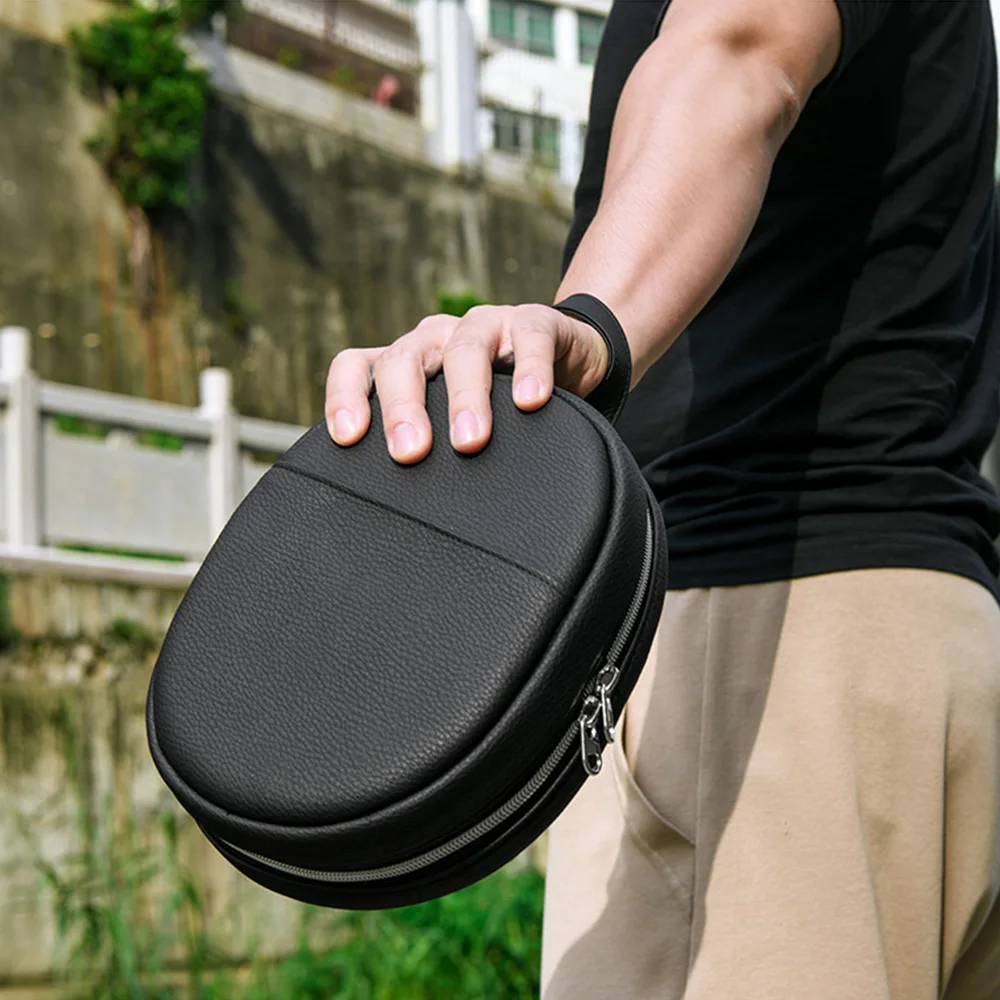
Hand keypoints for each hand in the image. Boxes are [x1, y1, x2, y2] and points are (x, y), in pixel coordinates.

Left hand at [324, 303, 609, 463]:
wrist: (565, 357)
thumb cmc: (496, 400)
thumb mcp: (449, 419)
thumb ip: (423, 447)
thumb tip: (397, 509)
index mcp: (409, 361)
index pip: (359, 365)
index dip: (346, 395)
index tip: (348, 437)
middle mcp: (438, 339)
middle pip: (406, 360)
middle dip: (404, 407)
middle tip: (409, 452)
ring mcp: (486, 326)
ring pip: (465, 350)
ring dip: (464, 397)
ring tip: (469, 441)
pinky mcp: (536, 322)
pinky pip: (531, 338)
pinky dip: (530, 369)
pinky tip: (529, 400)